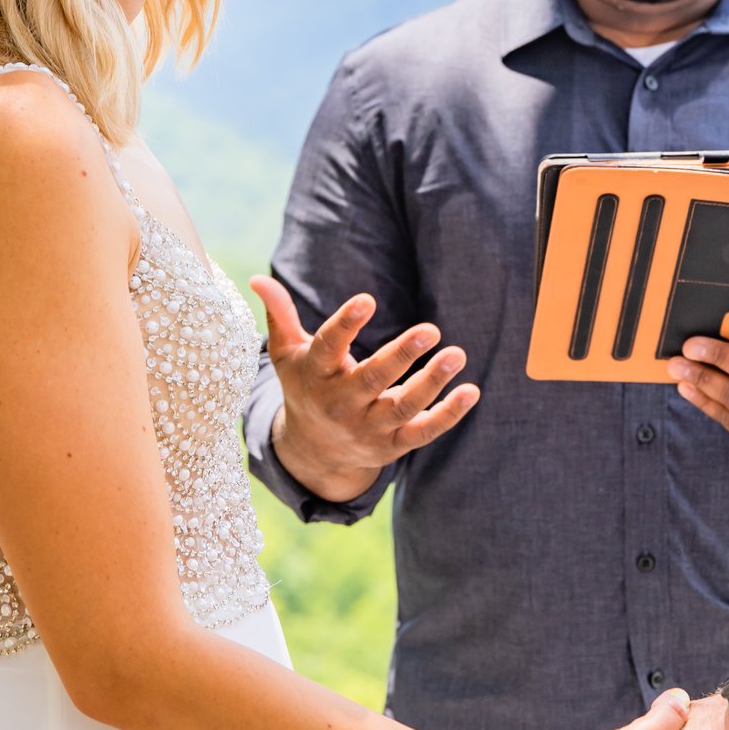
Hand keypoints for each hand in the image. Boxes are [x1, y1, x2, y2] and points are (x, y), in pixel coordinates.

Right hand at [252, 275, 477, 502]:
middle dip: (400, 356)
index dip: (345, 325)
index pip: (328, 348)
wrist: (314, 451)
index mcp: (316, 375)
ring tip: (457, 354)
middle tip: (430, 329)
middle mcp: (341, 404)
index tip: (366, 299)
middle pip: (372, 380)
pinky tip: (471, 391)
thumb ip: (280, 315)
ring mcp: (369, 428)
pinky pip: (424, 432)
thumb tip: (257, 278)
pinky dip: (449, 415)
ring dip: (432, 382)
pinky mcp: (394, 445)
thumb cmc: (306, 385)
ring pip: (403, 407)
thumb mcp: (288, 353)